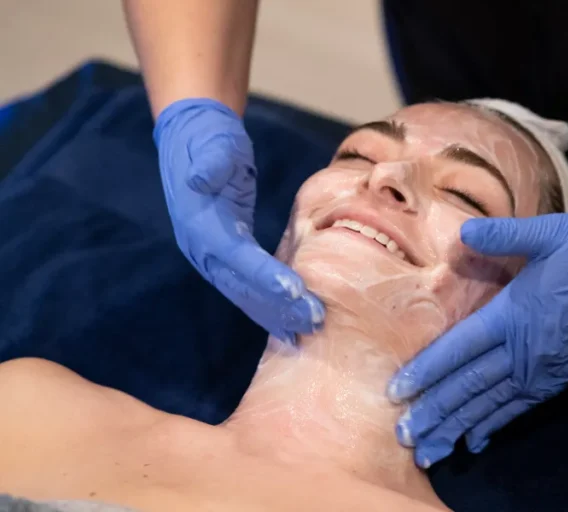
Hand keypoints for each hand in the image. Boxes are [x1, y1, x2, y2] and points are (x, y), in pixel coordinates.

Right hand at [154, 98, 323, 342]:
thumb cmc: (208, 140)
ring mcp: (212, 257)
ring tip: (310, 330)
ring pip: (246, 294)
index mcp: (198, 223)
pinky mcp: (226, 257)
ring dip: (277, 313)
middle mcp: (202, 248)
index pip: (234, 255)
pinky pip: (247, 289)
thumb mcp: (212, 144)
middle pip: (243, 284)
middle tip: (315, 318)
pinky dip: (268, 308)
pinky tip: (290, 327)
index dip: (263, 275)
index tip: (295, 290)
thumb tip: (199, 179)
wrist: (192, 139)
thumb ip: (210, 163)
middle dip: (279, 304)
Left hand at [387, 201, 567, 467]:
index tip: (398, 392)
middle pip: (470, 386)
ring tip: (432, 449)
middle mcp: (525, 350)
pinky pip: (521, 408)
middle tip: (405, 436)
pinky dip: (496, 425)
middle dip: (436, 412)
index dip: (427, 371)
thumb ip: (503, 235)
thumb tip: (461, 234)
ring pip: (492, 404)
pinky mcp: (562, 378)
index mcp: (515, 314)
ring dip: (459, 427)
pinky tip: (477, 440)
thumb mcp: (549, 232)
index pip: (460, 349)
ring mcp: (545, 369)